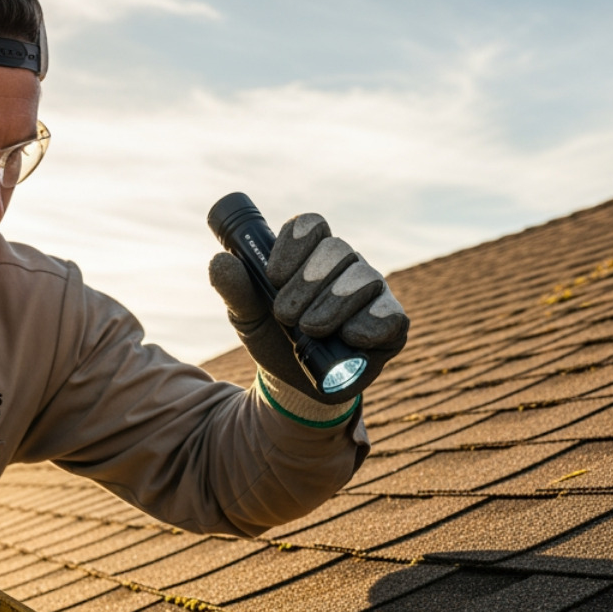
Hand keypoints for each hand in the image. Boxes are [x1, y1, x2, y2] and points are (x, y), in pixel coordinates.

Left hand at [209, 213, 407, 405]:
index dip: (293, 245)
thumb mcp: (248, 317)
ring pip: (363, 278)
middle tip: (285, 315)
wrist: (296, 385)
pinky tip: (348, 335)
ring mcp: (372, 293)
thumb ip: (235, 290)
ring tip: (310, 329)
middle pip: (336, 249)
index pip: (310, 226)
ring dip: (333, 302)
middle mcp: (346, 266)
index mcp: (312, 255)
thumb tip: (220, 261)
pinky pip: (392, 313)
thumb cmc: (275, 340)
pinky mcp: (391, 325)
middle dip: (307, 281)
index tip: (273, 277)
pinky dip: (370, 322)